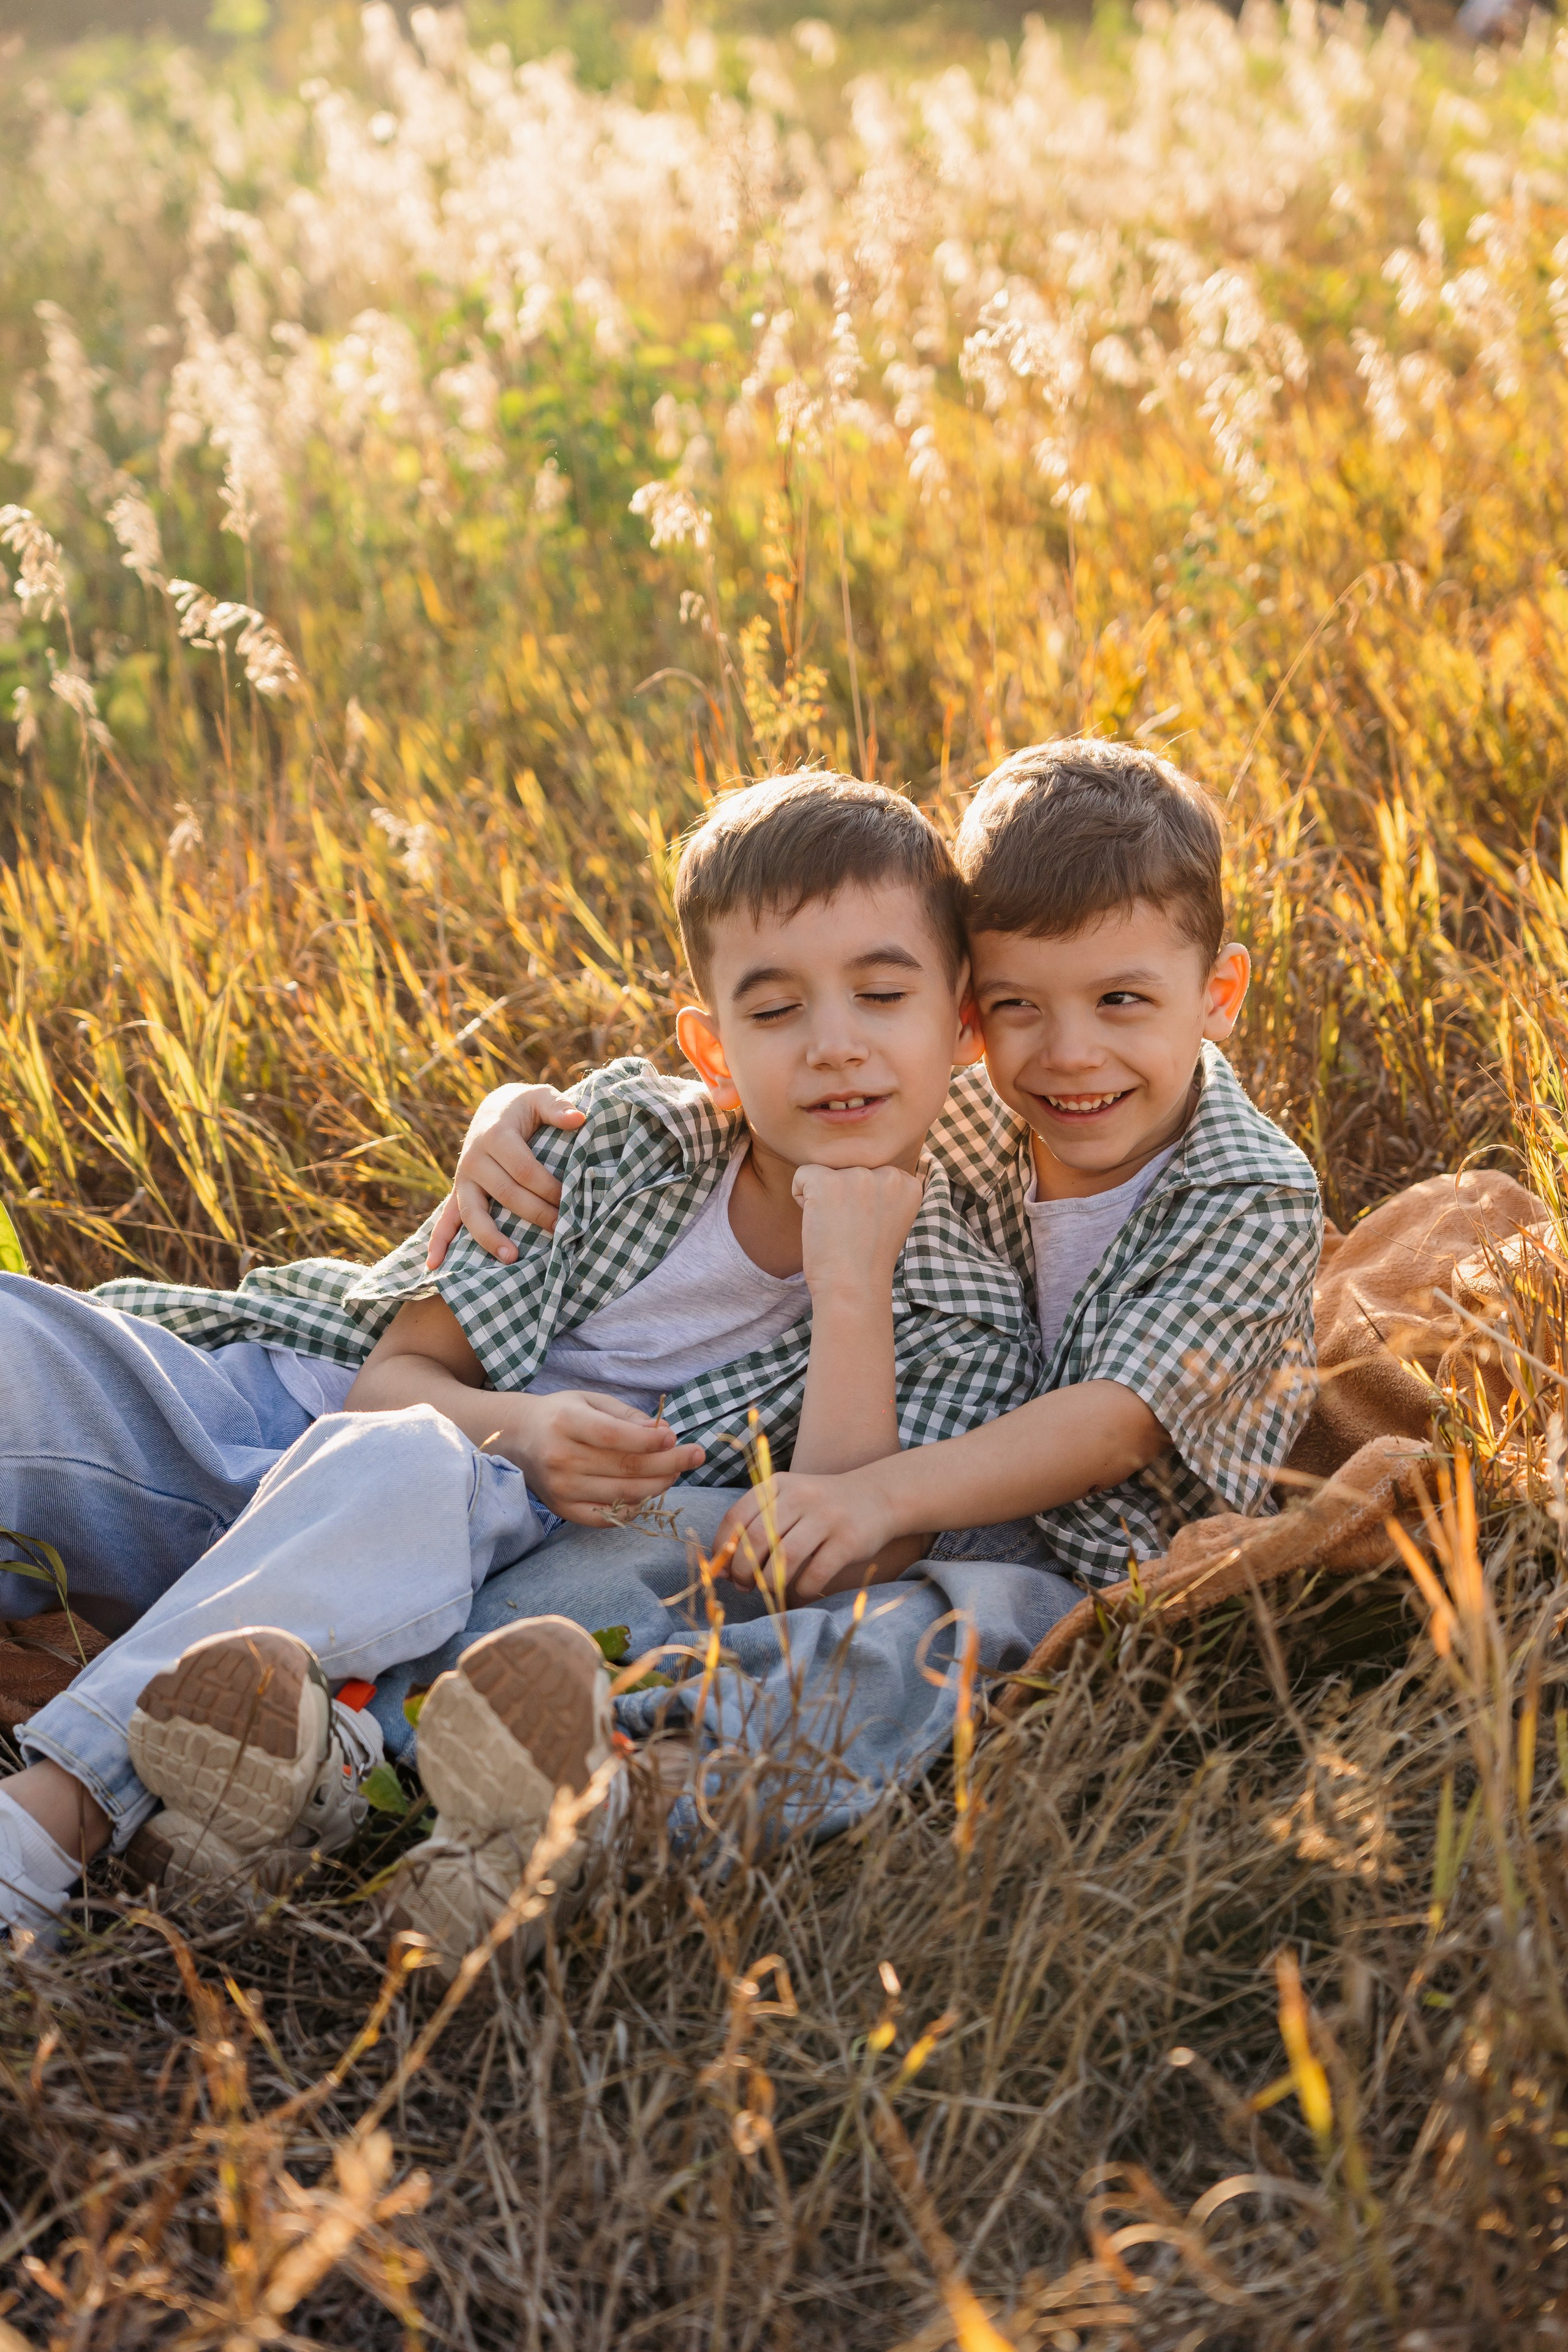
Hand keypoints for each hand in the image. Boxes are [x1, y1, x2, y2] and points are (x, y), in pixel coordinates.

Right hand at [426, 1084, 583, 1268]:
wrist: (494, 1108)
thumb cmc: (524, 1107)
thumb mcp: (539, 1097)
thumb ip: (557, 1107)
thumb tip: (579, 1119)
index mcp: (496, 1135)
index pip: (525, 1170)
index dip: (549, 1188)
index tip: (571, 1201)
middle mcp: (474, 1158)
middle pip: (506, 1194)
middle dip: (536, 1214)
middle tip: (562, 1230)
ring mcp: (463, 1177)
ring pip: (473, 1212)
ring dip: (490, 1237)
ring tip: (512, 1258)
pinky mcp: (459, 1191)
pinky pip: (446, 1218)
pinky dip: (438, 1241)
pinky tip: (434, 1265)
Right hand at [488, 1388, 705, 1523]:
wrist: (516, 1438)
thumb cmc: (560, 1414)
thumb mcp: (590, 1401)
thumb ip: (626, 1415)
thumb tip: (662, 1432)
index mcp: (566, 1423)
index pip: (616, 1437)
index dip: (651, 1440)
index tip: (676, 1436)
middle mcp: (561, 1458)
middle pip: (627, 1468)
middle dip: (670, 1463)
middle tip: (695, 1455)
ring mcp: (561, 1489)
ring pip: (624, 1494)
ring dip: (659, 1485)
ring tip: (676, 1472)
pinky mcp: (563, 1510)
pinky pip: (609, 1516)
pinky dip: (636, 1507)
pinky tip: (650, 1493)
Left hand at [711, 1467, 901, 1602]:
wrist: (877, 1497)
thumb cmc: (820, 1507)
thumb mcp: (787, 1502)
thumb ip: (754, 1527)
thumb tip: (721, 1569)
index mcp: (778, 1484)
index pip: (736, 1517)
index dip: (723, 1549)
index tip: (722, 1571)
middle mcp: (800, 1496)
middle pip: (757, 1540)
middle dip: (743, 1571)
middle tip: (743, 1586)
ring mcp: (826, 1517)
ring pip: (784, 1559)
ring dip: (768, 1583)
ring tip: (767, 1590)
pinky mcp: (848, 1541)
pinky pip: (814, 1574)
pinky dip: (801, 1589)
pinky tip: (800, 1589)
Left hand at [791, 1163, 924, 1302]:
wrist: (853, 1287)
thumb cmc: (866, 1259)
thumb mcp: (889, 1217)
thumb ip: (882, 1190)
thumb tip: (854, 1171)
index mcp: (907, 1183)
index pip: (870, 1172)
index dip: (861, 1200)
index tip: (866, 1226)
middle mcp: (888, 1174)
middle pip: (848, 1169)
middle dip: (842, 1195)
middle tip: (850, 1229)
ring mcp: (858, 1176)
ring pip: (826, 1172)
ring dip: (823, 1198)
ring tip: (836, 1227)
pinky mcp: (828, 1182)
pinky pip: (802, 1175)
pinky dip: (801, 1198)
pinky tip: (818, 1222)